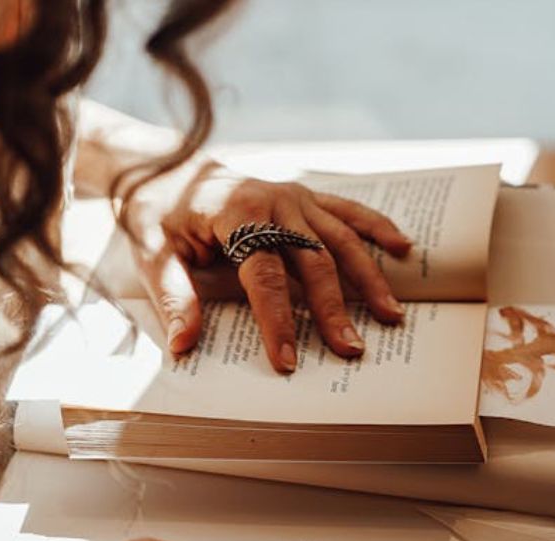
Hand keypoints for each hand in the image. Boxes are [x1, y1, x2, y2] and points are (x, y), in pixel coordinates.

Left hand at [128, 163, 411, 371]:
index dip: (278, 322)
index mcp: (236, 216)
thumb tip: (183, 345)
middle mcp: (274, 203)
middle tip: (351, 350)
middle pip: (312, 263)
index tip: (288, 361)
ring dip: (368, 278)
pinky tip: (403, 247)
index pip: (264, 279)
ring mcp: (293, 196)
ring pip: (340, 240)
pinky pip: (346, 210)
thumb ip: (173, 296)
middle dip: (333, 310)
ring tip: (390, 315)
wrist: (165, 164)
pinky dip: (375, 227)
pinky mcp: (303, 195)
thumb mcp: (151, 253)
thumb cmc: (157, 212)